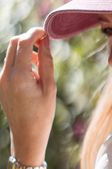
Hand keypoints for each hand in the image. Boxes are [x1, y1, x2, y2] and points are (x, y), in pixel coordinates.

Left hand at [0, 28, 55, 163]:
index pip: (23, 43)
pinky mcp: (0, 84)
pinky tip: (32, 75)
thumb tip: (46, 42)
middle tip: (44, 43)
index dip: (35, 33)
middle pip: (13, 44)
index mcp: (19, 76)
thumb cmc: (42, 114)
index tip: (46, 32)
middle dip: (28, 39)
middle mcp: (5, 76)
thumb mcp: (49, 88)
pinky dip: (20, 62)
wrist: (26, 136)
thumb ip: (46, 62)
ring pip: (10, 54)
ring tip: (40, 65)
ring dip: (25, 51)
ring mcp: (0, 80)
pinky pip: (9, 65)